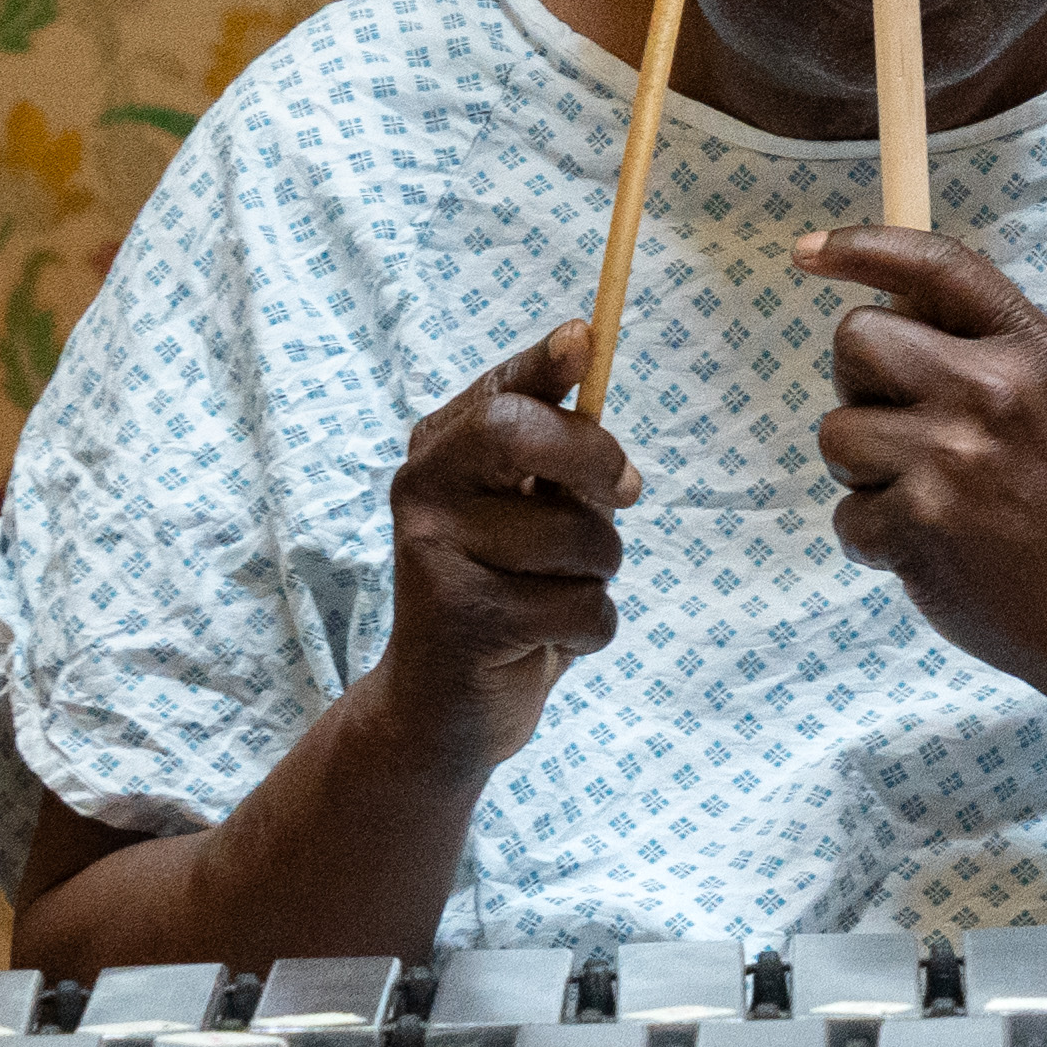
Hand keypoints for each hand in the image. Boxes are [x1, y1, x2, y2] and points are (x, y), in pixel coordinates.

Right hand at [378, 320, 638, 777]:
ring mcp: (434, 555)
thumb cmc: (506, 587)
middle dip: (595, 463)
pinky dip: (588, 630)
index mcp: (442, 452)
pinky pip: (582, 606)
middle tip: (623, 494)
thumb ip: (558, 452)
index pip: (499, 391)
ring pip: (579, 535)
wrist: (440, 708)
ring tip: (551, 593)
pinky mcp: (463, 620)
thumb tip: (595, 373)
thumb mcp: (529, 511)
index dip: (543, 363)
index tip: (584, 339)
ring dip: (598, 572)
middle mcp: (423, 492)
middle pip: (520, 434)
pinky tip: (540, 640)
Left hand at [796, 226, 1046, 689]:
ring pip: (836, 431)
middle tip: (904, 428)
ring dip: (862, 471)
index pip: (938, 266)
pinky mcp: (917, 523)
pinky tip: (930, 547)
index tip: (810, 252)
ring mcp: (950, 458)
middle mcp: (990, 391)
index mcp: (1031, 350)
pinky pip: (845, 513)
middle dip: (860, 383)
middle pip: (857, 339)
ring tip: (926, 498)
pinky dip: (873, 536)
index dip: (864, 248)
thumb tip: (887, 305)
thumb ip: (986, 348)